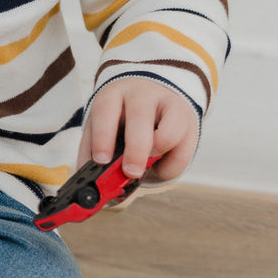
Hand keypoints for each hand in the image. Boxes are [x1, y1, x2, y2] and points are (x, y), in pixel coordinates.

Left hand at [78, 77, 199, 183]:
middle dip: (135, 150)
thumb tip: (89, 182)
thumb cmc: (121, 118)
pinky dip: (172, 165)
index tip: (101, 160)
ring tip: (148, 164)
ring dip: (158, 153)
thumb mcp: (102, 127)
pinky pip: (185, 148)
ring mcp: (168, 105)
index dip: (102, 137)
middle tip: (131, 172)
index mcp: (113, 95)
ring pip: (169, 131)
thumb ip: (93, 152)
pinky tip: (160, 165)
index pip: (105, 110)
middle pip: (140, 118)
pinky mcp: (188, 120)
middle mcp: (141, 95)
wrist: (152, 97)